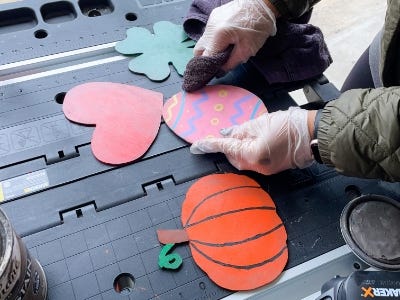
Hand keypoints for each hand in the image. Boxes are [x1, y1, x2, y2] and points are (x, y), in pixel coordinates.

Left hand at [190, 107, 313, 174]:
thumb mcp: (260, 122)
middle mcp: (256, 167)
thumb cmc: (289, 125)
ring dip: (238, 150)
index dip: (209, 145)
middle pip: (232, 157)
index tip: (196, 146)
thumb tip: (227, 134)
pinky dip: (248, 153)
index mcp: (252, 154)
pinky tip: (254, 143)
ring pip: (242, 160)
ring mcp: (264, 171)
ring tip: (246, 136)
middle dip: (228, 146)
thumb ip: (240, 130)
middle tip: (229, 134)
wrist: (313, 135)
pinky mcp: (270, 170)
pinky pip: (252, 162)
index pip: (225, 147)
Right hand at [194, 0, 276, 71]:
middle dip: (204, 59)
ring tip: (222, 52)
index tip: (212, 73)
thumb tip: (220, 70)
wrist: (263, 4)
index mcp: (218, 36)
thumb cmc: (258, 28)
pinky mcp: (214, 15)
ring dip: (209, 49)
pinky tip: (225, 40)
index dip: (208, 68)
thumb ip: (231, 63)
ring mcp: (211, 20)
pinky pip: (209, 32)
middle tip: (214, 64)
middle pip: (198, 50)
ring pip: (203, 41)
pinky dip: (213, 39)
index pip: (206, 57)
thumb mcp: (247, 50)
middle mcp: (210, 27)